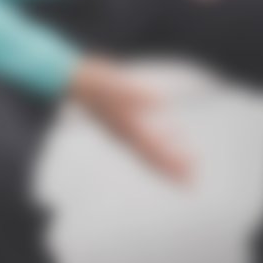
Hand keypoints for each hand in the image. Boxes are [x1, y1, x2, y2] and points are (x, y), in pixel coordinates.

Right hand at [67, 57, 193, 182]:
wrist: (70, 79)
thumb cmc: (91, 82)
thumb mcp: (112, 84)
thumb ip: (134, 92)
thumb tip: (161, 98)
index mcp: (126, 129)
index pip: (152, 153)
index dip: (170, 166)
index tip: (187, 179)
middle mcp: (125, 133)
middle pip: (151, 157)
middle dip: (171, 170)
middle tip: (192, 182)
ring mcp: (123, 128)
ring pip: (150, 148)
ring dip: (169, 158)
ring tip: (191, 164)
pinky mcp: (124, 119)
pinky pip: (146, 134)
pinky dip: (164, 137)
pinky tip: (178, 132)